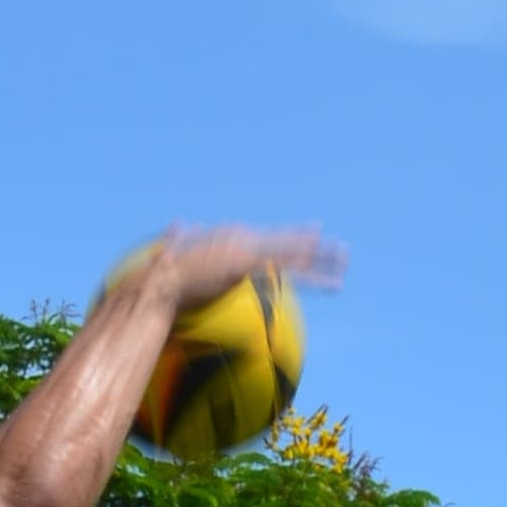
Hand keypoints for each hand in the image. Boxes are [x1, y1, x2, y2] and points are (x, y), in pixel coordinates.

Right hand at [123, 222, 346, 319]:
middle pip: (287, 242)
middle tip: (339, 248)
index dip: (291, 237)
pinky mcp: (250, 266)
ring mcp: (248, 251)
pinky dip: (315, 276)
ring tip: (346, 259)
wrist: (161, 283)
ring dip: (323, 258)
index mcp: (232, 238)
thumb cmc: (162, 275)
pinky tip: (333, 283)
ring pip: (295, 254)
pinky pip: (289, 272)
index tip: (311, 235)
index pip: (268, 239)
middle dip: (314, 245)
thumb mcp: (173, 251)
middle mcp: (245, 239)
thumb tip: (179, 223)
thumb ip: (179, 237)